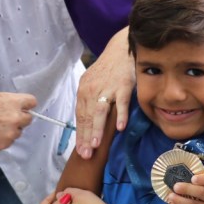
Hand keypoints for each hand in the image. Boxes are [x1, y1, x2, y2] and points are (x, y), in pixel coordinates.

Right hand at [0, 91, 35, 151]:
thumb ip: (8, 103)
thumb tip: (17, 109)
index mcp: (13, 102)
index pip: (32, 102)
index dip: (25, 105)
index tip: (21, 107)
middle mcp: (15, 118)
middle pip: (28, 119)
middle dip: (19, 118)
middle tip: (4, 118)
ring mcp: (9, 133)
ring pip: (17, 132)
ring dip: (9, 130)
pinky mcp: (2, 145)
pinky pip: (8, 142)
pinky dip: (1, 139)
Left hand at [74, 28, 134, 159]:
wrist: (121, 48)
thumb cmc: (107, 69)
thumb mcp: (93, 83)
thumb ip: (90, 101)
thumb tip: (88, 121)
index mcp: (84, 91)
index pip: (80, 116)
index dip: (80, 134)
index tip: (80, 150)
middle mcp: (92, 90)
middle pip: (88, 117)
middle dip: (86, 137)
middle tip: (85, 154)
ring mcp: (108, 88)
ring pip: (100, 111)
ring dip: (97, 128)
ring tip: (95, 144)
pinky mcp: (123, 85)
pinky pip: (122, 102)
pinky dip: (120, 115)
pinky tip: (119, 128)